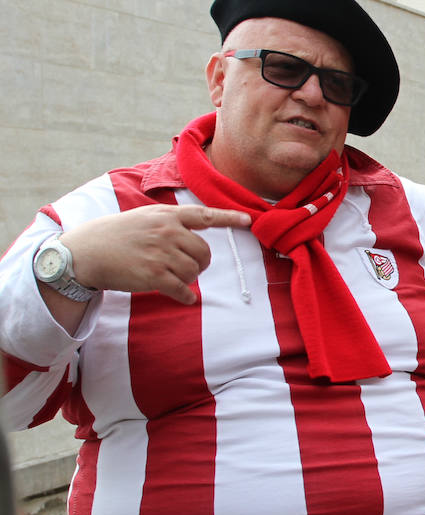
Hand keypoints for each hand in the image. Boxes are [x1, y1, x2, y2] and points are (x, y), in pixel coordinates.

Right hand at [59, 204, 251, 304]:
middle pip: (204, 252)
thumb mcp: (145, 217)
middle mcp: (167, 232)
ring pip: (194, 271)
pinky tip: (184, 298)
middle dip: (200, 263)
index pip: (204, 215)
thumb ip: (172, 221)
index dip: (229, 218)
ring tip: (171, 277)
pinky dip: (185, 297)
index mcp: (167, 216)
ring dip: (188, 279)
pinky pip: (183, 290)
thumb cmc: (117, 235)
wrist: (86, 253)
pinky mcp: (154, 275)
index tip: (248, 221)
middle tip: (184, 267)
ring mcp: (161, 254)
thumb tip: (202, 225)